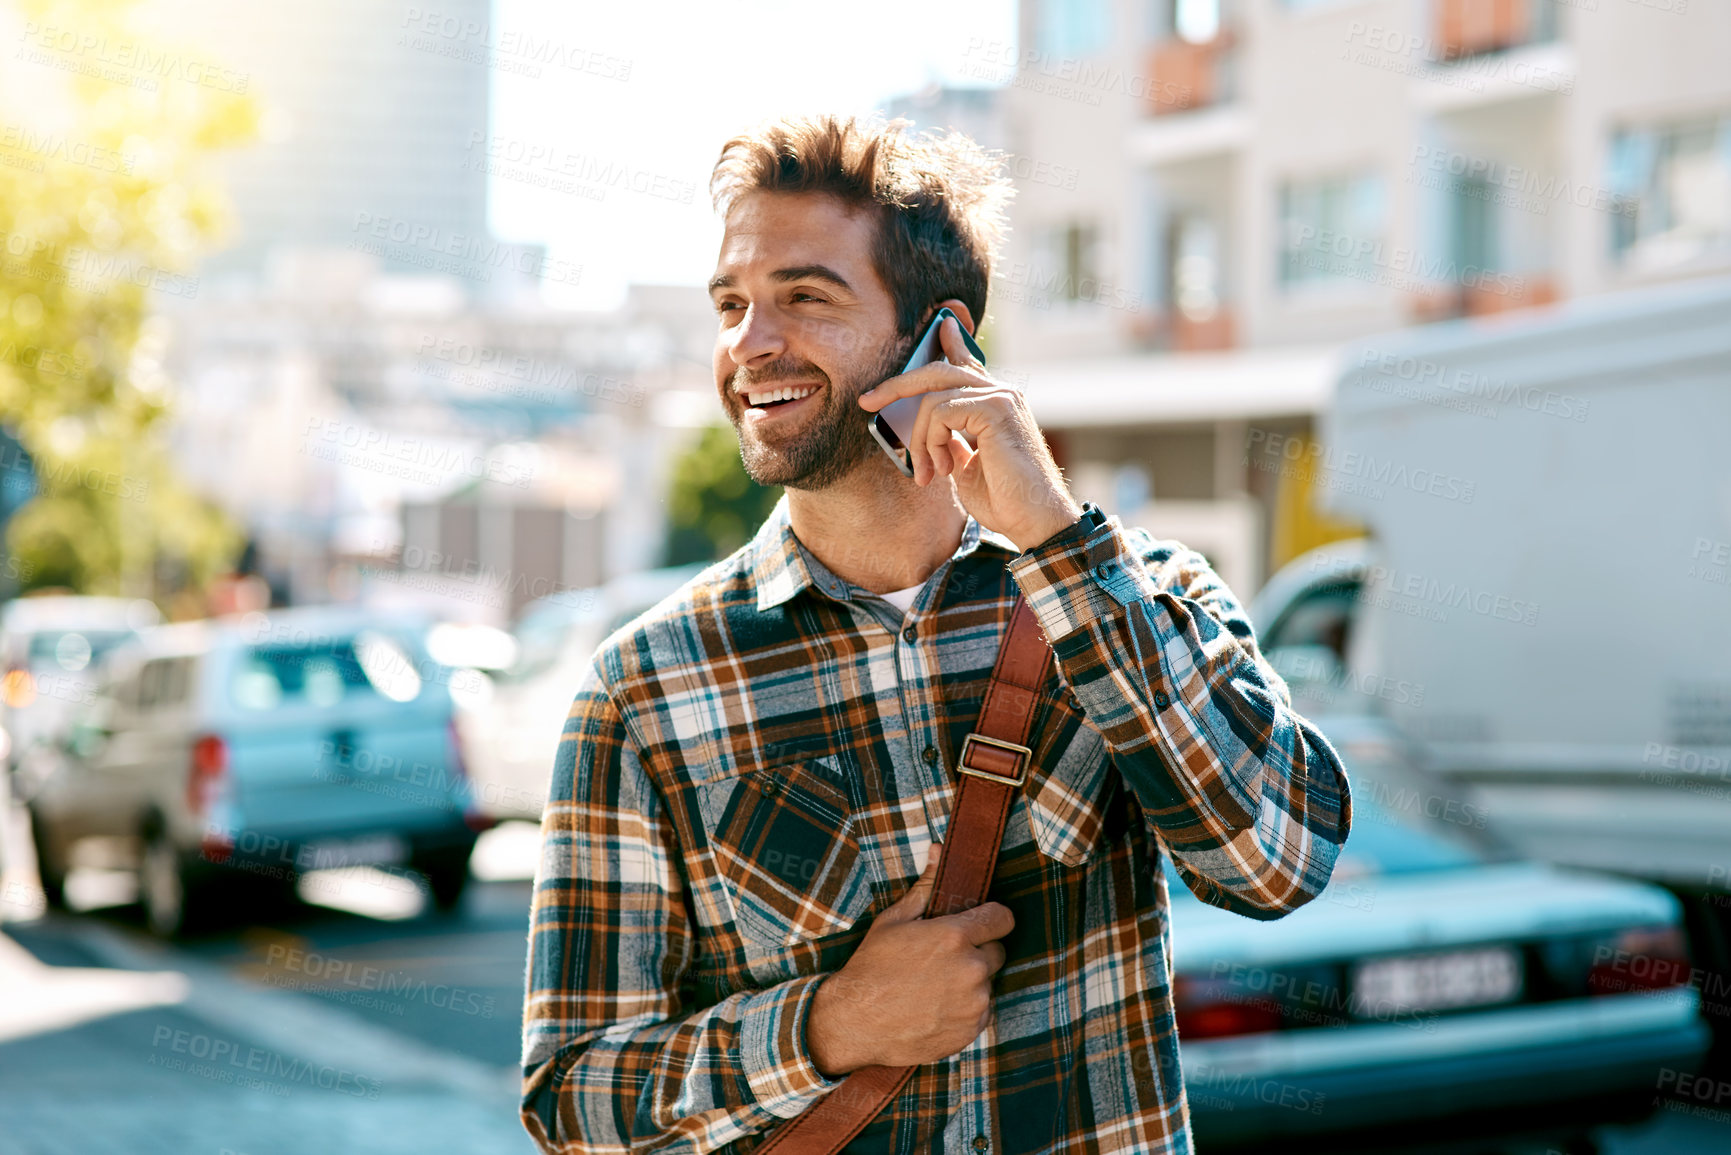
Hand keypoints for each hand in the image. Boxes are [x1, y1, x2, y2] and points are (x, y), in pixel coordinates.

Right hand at [805, 844, 1013, 1075]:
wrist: (856, 1021)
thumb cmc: (872, 966)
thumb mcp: (894, 920)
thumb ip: (925, 886)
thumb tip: (938, 850)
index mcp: (955, 936)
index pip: (1002, 918)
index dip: (991, 919)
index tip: (978, 925)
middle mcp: (971, 969)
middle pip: (997, 952)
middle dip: (977, 952)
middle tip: (944, 959)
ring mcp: (974, 1002)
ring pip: (987, 983)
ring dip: (970, 982)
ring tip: (935, 986)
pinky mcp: (972, 1029)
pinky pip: (981, 1011)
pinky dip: (966, 1009)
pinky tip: (936, 1007)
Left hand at [859, 316, 1081, 550]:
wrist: (1035, 521)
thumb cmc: (1005, 501)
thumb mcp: (966, 466)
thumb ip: (951, 440)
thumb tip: (928, 426)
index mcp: (996, 404)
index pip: (968, 363)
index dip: (952, 342)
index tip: (941, 325)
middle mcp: (1001, 393)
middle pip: (938, 370)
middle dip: (897, 385)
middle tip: (867, 402)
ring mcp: (1000, 397)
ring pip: (932, 396)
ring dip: (918, 439)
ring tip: (928, 472)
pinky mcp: (995, 408)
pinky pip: (940, 412)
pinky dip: (930, 442)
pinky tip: (943, 469)